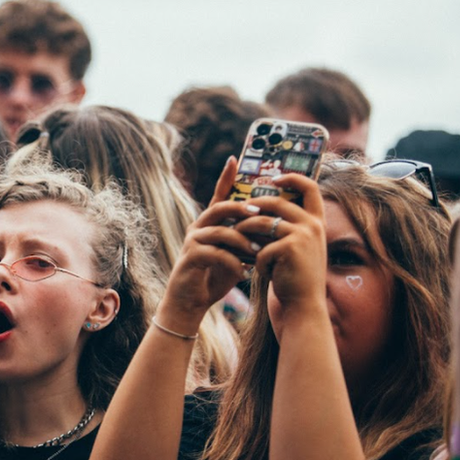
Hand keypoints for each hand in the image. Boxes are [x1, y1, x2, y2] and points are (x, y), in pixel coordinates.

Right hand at [158, 157, 262, 326]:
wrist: (190, 301)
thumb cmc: (214, 276)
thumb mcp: (234, 255)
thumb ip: (245, 240)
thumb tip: (269, 229)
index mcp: (209, 224)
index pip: (218, 196)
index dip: (225, 177)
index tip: (234, 158)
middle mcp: (198, 227)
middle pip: (220, 208)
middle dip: (241, 208)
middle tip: (260, 212)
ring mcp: (192, 241)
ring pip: (221, 232)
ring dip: (243, 242)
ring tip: (259, 253)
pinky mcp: (190, 258)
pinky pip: (216, 253)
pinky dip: (234, 263)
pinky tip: (245, 273)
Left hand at [231, 173, 326, 306]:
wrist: (303, 304)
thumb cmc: (293, 276)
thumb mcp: (294, 247)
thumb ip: (284, 227)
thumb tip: (254, 208)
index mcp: (316, 222)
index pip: (310, 188)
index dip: (292, 178)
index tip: (274, 178)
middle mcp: (313, 225)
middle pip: (275, 203)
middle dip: (252, 207)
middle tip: (237, 212)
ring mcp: (303, 235)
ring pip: (262, 223)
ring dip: (245, 233)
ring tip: (239, 243)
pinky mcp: (289, 247)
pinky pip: (261, 246)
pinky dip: (257, 260)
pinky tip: (262, 272)